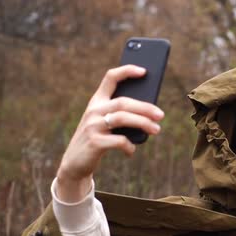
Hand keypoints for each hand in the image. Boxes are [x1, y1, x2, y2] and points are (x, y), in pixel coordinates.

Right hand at [56, 65, 164, 201]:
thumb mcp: (105, 124)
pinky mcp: (94, 142)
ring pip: (122, 118)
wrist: (74, 163)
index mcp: (97, 101)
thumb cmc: (97, 139)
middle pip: (123, 102)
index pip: (111, 78)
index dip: (127, 71)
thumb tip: (151, 115)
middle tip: (161, 115)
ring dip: (143, 123)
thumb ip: (121, 116)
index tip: (144, 71)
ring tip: (156, 130)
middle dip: (145, 108)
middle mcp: (93, 110)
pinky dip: (130, 146)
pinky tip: (132, 150)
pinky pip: (119, 141)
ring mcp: (92, 125)